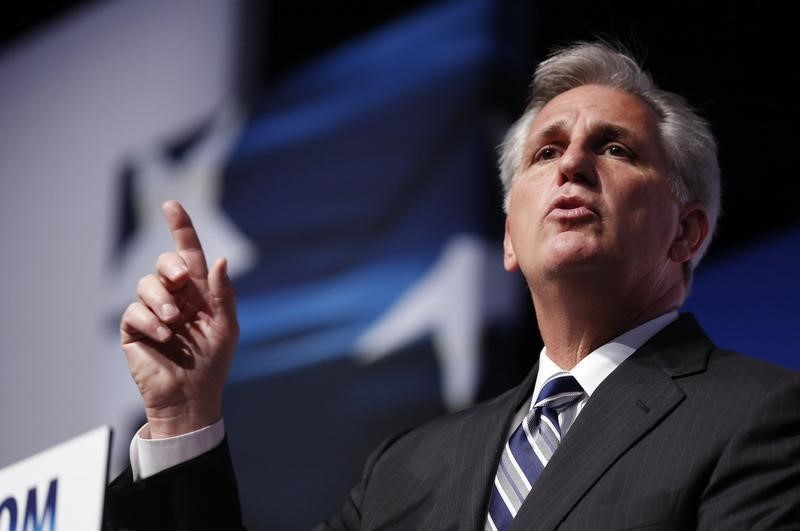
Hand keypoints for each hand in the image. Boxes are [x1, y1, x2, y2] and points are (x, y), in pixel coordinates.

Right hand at [120, 200, 238, 437]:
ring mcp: (152, 312)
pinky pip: (134, 311)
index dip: (180, 229)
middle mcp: (174, 297)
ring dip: (160, 300)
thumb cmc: (213, 363)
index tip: (171, 205)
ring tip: (173, 324)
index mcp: (198, 292)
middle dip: (169, 266)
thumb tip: (221, 260)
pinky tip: (163, 336)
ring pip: (146, 284)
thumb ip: (222, 294)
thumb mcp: (226, 327)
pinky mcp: (134, 329)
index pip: (188, 254)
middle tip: (179, 281)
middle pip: (165, 263)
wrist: (191, 398)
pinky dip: (149, 321)